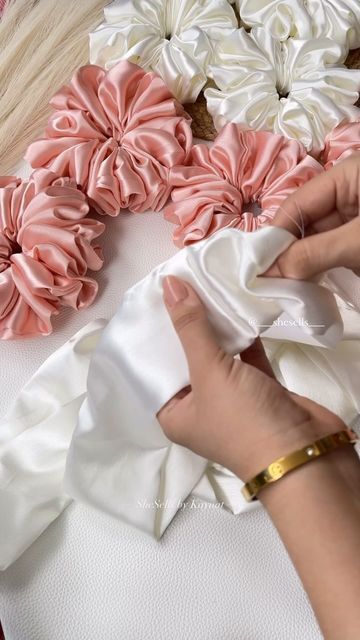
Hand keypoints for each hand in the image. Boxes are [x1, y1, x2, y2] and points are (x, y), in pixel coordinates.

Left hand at [157, 275, 344, 482]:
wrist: (303, 452)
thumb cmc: (242, 419)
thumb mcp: (208, 373)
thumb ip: (191, 328)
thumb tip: (168, 285)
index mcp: (174, 414)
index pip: (154, 370)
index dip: (152, 338)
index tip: (151, 302)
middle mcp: (199, 407)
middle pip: (186, 360)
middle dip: (185, 327)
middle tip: (179, 287)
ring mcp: (231, 398)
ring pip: (218, 356)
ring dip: (215, 329)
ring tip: (205, 289)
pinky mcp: (259, 389)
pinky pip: (245, 357)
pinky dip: (243, 337)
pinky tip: (237, 307)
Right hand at [266, 153, 359, 278]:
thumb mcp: (358, 240)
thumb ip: (315, 253)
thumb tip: (271, 270)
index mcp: (348, 175)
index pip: (297, 203)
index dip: (274, 234)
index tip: (254, 265)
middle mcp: (349, 191)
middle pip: (304, 222)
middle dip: (287, 251)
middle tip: (265, 282)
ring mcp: (356, 216)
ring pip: (317, 239)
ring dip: (302, 263)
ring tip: (281, 287)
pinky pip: (333, 250)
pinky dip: (320, 267)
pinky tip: (305, 285)